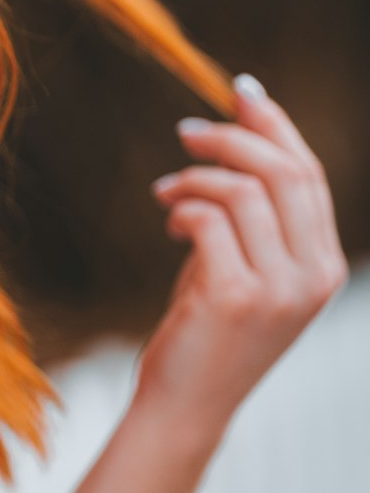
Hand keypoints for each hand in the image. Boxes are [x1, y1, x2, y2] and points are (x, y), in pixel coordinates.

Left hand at [133, 77, 348, 435]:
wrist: (186, 403)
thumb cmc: (208, 327)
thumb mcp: (245, 262)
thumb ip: (253, 209)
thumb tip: (239, 124)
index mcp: (325, 265)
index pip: (309, 174)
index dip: (275, 125)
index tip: (242, 90)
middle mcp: (314, 277)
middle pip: (284, 172)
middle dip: (232, 137)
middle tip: (185, 131)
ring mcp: (280, 291)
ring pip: (243, 191)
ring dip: (195, 177)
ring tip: (166, 193)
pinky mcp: (236, 298)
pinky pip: (208, 219)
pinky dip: (183, 208)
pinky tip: (171, 223)